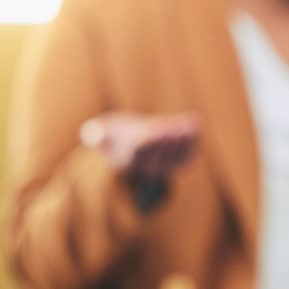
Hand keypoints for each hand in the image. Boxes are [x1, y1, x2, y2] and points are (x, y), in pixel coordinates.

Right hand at [80, 111, 200, 179]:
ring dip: (182, 140)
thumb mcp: (101, 134)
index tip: (145, 135)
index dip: (142, 145)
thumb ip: (96, 135)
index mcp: (127, 160)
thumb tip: (92, 133)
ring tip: (189, 125)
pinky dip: (193, 139)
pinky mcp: (179, 160)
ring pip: (175, 154)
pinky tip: (195, 123)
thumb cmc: (114, 135)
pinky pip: (187, 152)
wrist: (131, 143)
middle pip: (158, 154)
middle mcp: (147, 166)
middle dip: (165, 141)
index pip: (136, 153)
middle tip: (171, 128)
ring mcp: (165, 165)